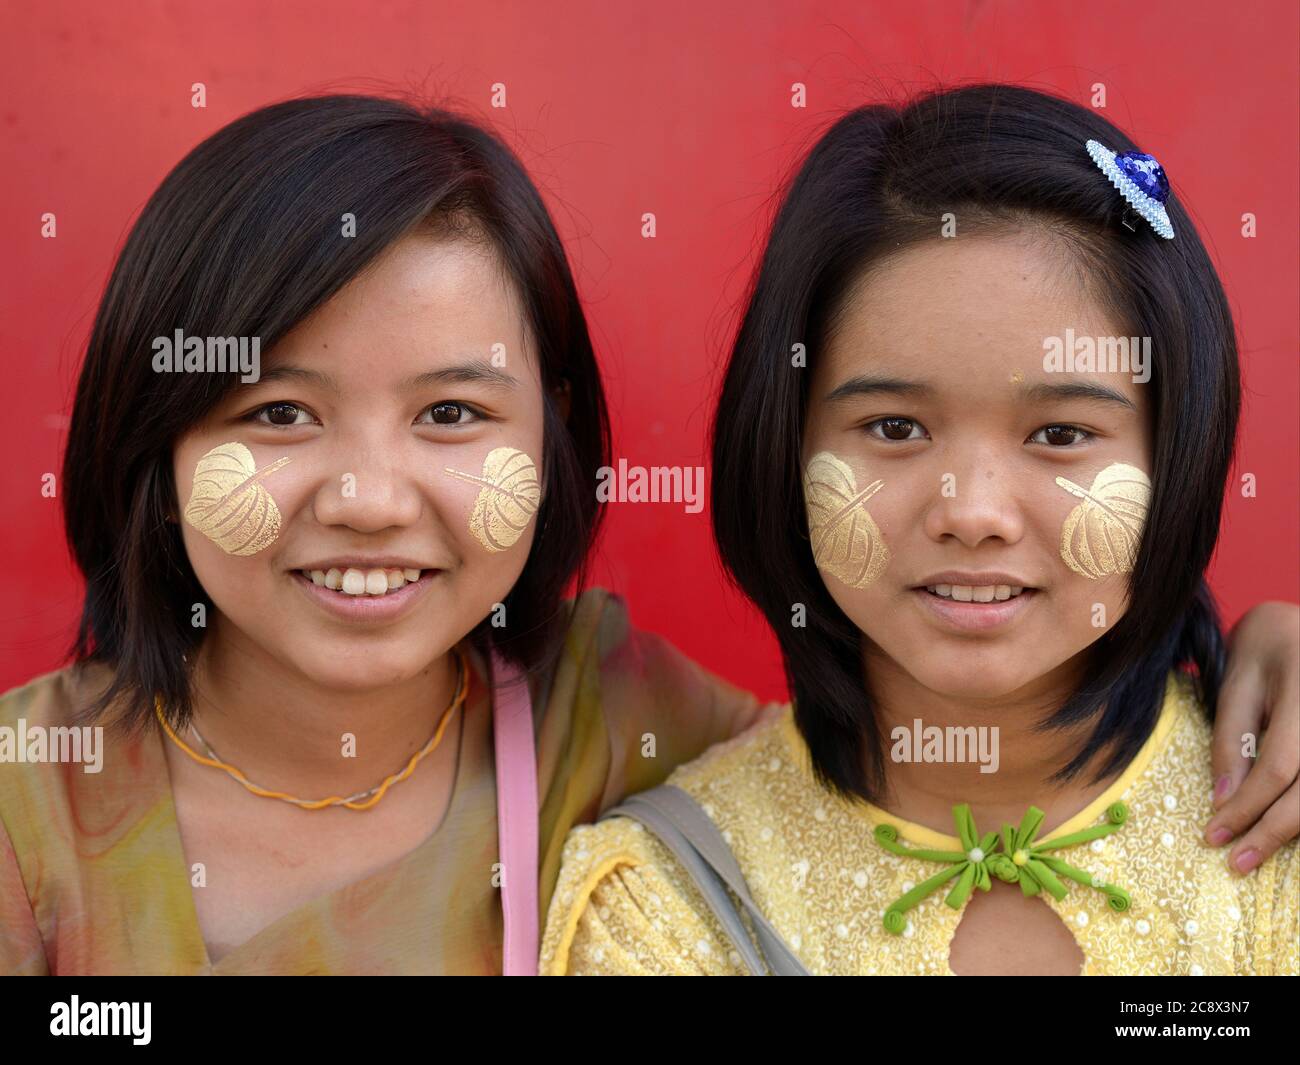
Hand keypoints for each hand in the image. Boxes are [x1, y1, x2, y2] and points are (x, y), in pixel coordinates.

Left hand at [1205, 602, 1299, 873]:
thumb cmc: (1266, 648)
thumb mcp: (1236, 680)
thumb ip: (1231, 737)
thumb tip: (1223, 799)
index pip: (1279, 765)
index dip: (1248, 806)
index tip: (1215, 836)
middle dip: (1275, 831)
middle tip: (1239, 863)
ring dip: (1298, 829)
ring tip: (1262, 852)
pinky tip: (1289, 830)